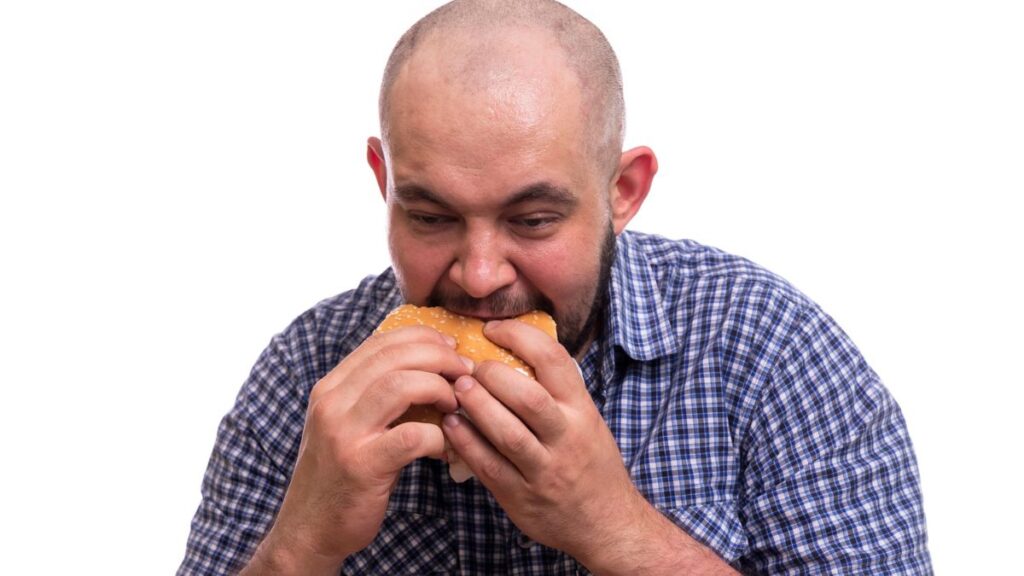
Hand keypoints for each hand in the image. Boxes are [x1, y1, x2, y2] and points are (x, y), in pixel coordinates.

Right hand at [248, 326, 470, 573]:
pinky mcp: (362, 465)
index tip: (450, 348)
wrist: (309, 528)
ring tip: (456, 404)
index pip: (380, 342)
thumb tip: (427, 367)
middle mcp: (332, 403)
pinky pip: (413, 436)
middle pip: (394, 356)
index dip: (423, 337)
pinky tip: (447, 446)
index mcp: (330, 387)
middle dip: (440, 358)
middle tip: (465, 373)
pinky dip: (440, 437)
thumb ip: (374, 395)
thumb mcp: (347, 424)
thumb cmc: (341, 474)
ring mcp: (344, 433)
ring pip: (402, 385)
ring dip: (440, 389)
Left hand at [441, 319, 641, 562]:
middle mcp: (566, 437)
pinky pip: (489, 466)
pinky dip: (466, 443)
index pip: (554, 360)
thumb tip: (512, 350)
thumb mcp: (586, 419)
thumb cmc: (590, 463)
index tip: (493, 330)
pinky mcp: (521, 496)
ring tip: (456, 389)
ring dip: (476, 406)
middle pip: (528, 397)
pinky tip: (450, 425)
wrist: (606, 523)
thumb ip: (555, 392)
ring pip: (507, 434)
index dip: (519, 337)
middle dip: (492, 376)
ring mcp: (544, 470)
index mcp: (582, 411)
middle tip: (470, 367)